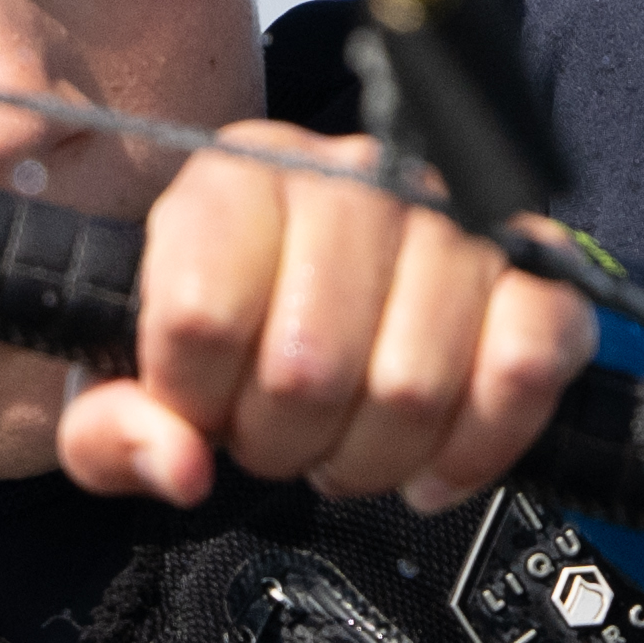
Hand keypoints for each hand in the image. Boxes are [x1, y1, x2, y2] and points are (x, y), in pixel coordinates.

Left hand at [69, 121, 592, 519]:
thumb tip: (181, 466)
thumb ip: (110, 431)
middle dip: (286, 443)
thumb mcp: (121, 384)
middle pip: (311, 367)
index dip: (195, 400)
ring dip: (372, 457)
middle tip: (282, 439)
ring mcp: (452, 215)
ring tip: (347, 445)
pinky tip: (432, 466)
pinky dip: (478, 445)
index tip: (201, 407)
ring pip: (413, 386)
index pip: (202, 315)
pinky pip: (528, 365)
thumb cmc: (219, 344)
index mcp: (234, 178)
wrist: (317, 306)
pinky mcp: (533, 264)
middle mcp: (350, 176)